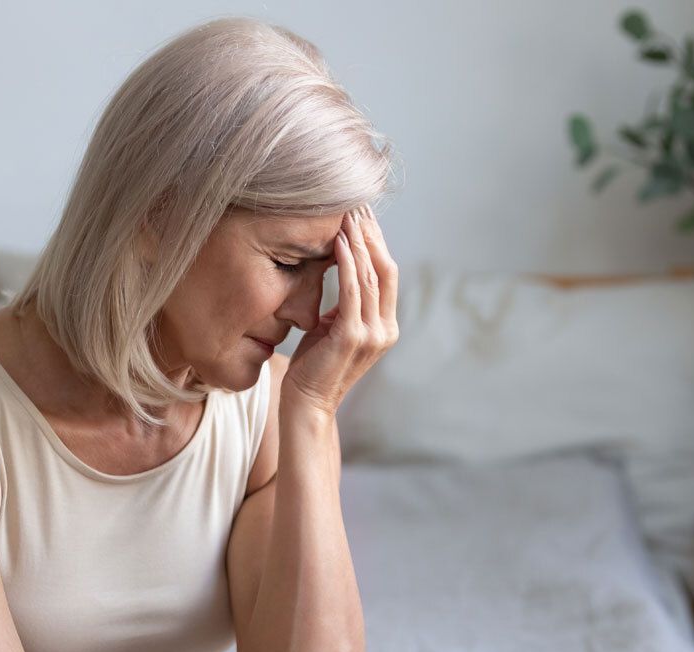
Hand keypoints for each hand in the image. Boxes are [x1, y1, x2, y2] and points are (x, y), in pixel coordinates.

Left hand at [283, 204, 398, 415]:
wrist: (307, 404)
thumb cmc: (314, 366)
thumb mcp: (334, 329)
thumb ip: (345, 305)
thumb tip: (342, 274)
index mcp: (385, 326)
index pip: (387, 274)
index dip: (377, 243)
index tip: (363, 216)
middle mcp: (385, 329)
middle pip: (385, 269)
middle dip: (371, 235)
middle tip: (357, 205)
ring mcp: (371, 334)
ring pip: (370, 276)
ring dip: (358, 242)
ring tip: (347, 215)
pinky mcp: (352, 337)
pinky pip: (352, 291)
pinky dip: (346, 263)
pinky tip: (337, 241)